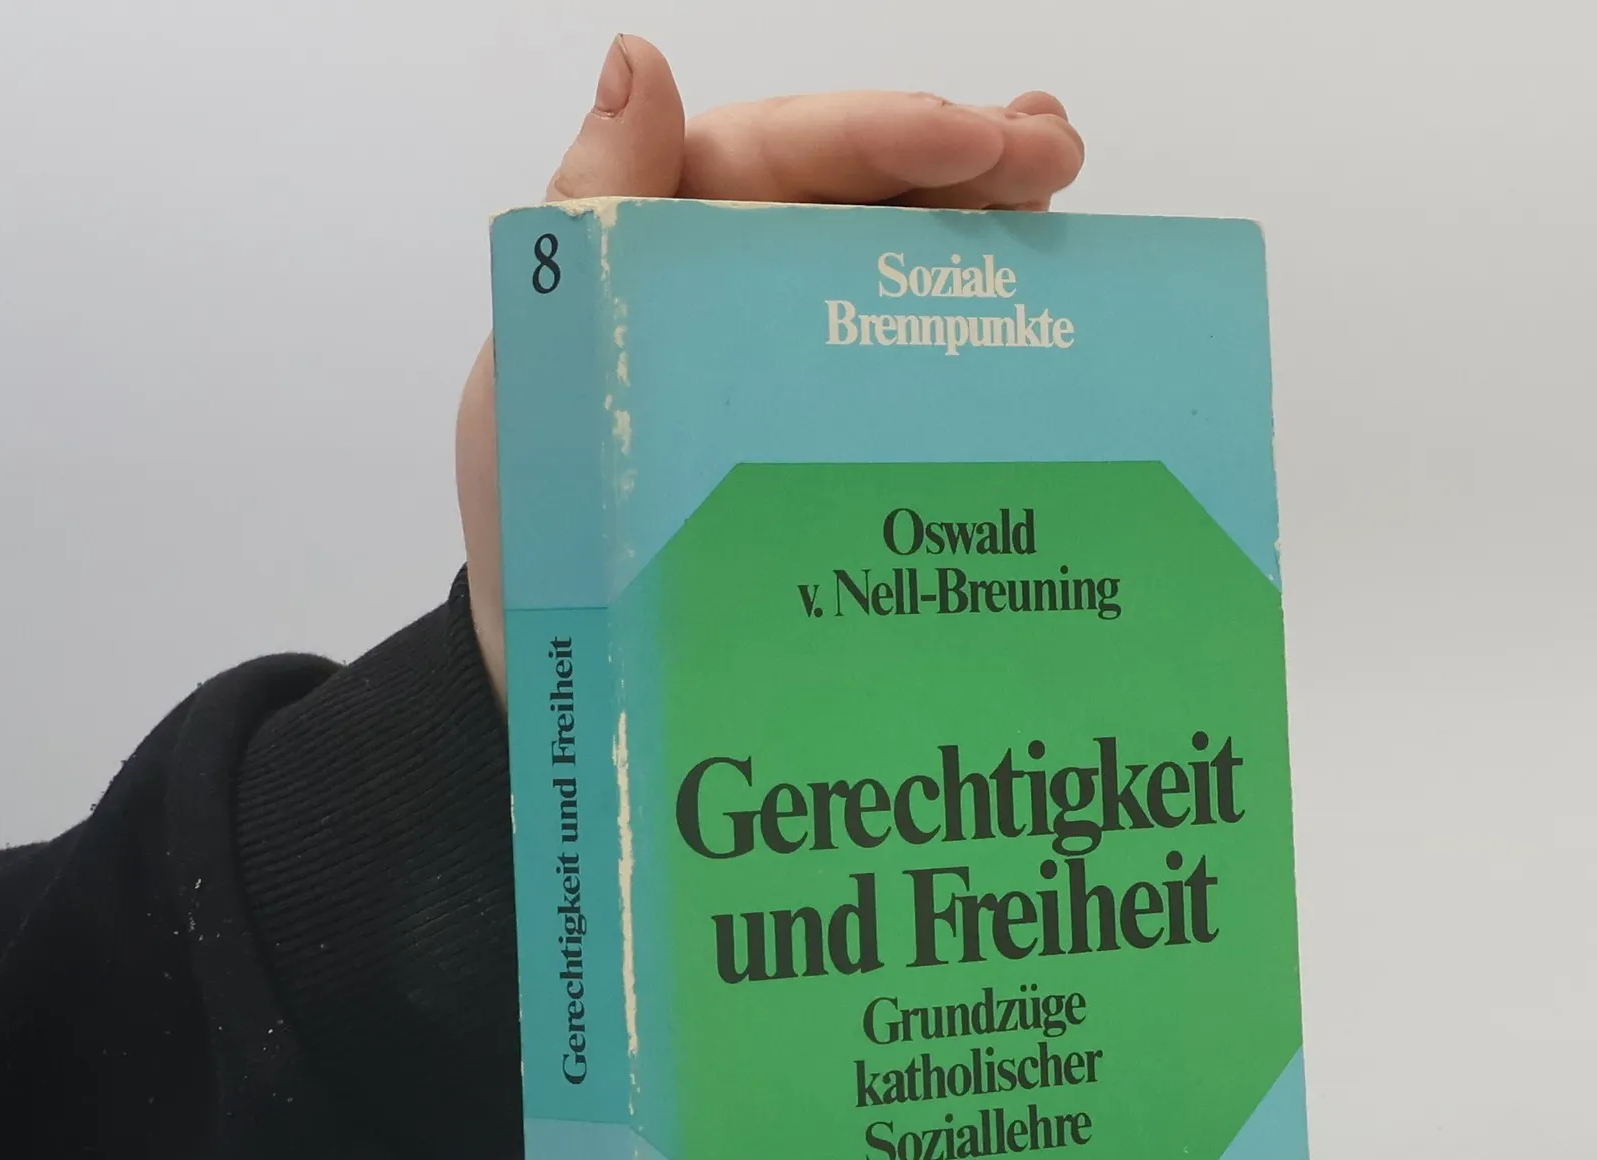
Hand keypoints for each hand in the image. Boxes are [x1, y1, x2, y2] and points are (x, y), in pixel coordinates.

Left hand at [456, 35, 1084, 697]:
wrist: (573, 662)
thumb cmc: (536, 521)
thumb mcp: (540, 366)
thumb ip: (592, 215)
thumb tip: (638, 60)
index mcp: (667, 243)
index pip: (785, 154)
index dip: (885, 136)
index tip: (978, 141)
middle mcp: (740, 289)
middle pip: (863, 194)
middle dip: (963, 159)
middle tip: (1054, 155)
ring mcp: (792, 364)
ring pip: (898, 265)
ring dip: (985, 222)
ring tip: (1060, 194)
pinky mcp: (828, 439)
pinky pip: (908, 369)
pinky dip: (973, 329)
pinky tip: (1035, 304)